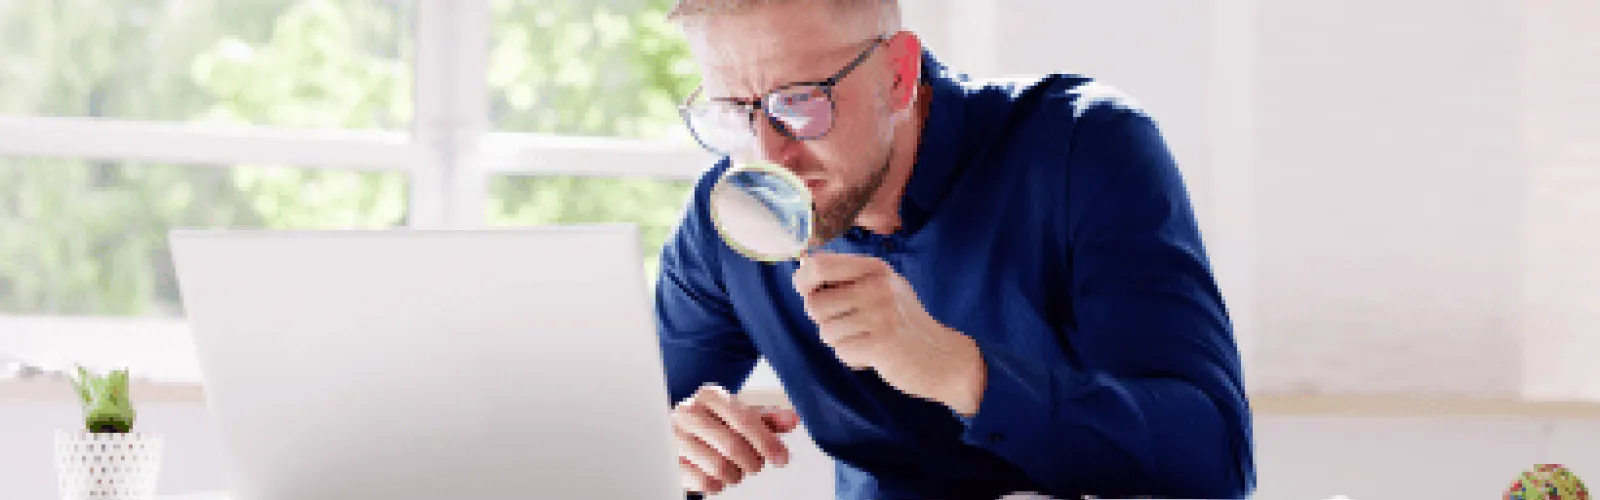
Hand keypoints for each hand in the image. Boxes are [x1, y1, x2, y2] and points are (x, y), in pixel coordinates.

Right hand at [671, 384, 800, 494]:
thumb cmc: (714, 422)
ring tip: (736, 468)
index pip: (743, 419)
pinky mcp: (670, 462)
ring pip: (719, 467)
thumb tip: (793, 419)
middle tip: (756, 463)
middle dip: (753, 461)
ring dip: (736, 474)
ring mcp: (675, 438)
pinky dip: (719, 484)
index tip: (782, 457)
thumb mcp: (741, 415)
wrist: (679, 431)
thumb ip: (768, 418)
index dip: (767, 441)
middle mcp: (688, 413)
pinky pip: (704, 482)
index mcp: (709, 396)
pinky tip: (718, 474)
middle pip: (732, 446)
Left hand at [792, 251, 986, 414]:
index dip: (803, 281)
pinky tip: (874, 355)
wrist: (943, 357)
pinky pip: (841, 352)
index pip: (818, 265)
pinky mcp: (882, 343)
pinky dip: (853, 358)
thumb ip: (846, 277)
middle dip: (823, 320)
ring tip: (866, 340)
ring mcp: (881, 314)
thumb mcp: (882, 288)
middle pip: (814, 303)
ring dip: (840, 342)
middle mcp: (878, 286)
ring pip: (826, 331)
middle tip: (847, 325)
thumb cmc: (904, 323)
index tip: (808, 293)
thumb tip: (802, 267)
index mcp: (875, 269)